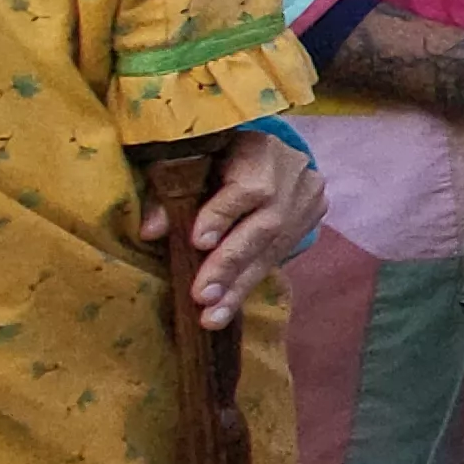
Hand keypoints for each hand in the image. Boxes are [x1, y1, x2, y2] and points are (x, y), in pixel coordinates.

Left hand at [137, 133, 326, 321]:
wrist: (265, 146)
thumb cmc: (214, 150)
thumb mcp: (188, 159)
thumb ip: (168, 191)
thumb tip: (151, 232)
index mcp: (260, 149)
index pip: (248, 188)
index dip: (222, 216)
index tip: (198, 243)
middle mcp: (293, 174)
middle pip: (266, 226)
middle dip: (230, 264)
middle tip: (204, 297)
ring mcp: (309, 198)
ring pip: (274, 248)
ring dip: (240, 285)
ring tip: (214, 316)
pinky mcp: (313, 217)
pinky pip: (280, 254)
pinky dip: (250, 280)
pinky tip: (229, 305)